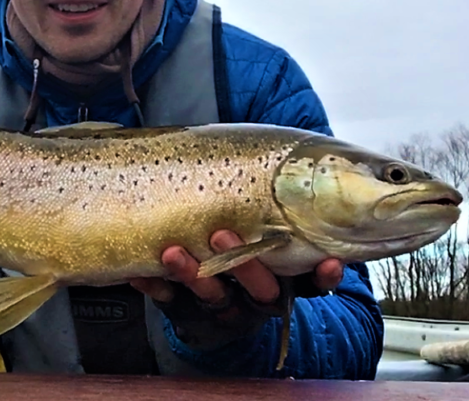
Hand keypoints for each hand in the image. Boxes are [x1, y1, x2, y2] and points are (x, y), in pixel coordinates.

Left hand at [129, 230, 343, 348]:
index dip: (321, 275)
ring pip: (213, 296)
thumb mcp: (270, 229)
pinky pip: (169, 301)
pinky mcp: (185, 309)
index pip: (312, 282)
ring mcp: (220, 306)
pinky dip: (154, 285)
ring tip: (174, 252)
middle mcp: (255, 297)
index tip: (329, 262)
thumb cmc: (246, 240)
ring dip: (194, 274)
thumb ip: (283, 209)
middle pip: (261, 290)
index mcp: (285, 279)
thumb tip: (308, 158)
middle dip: (245, 265)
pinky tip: (139, 274)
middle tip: (221, 234)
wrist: (207, 301)